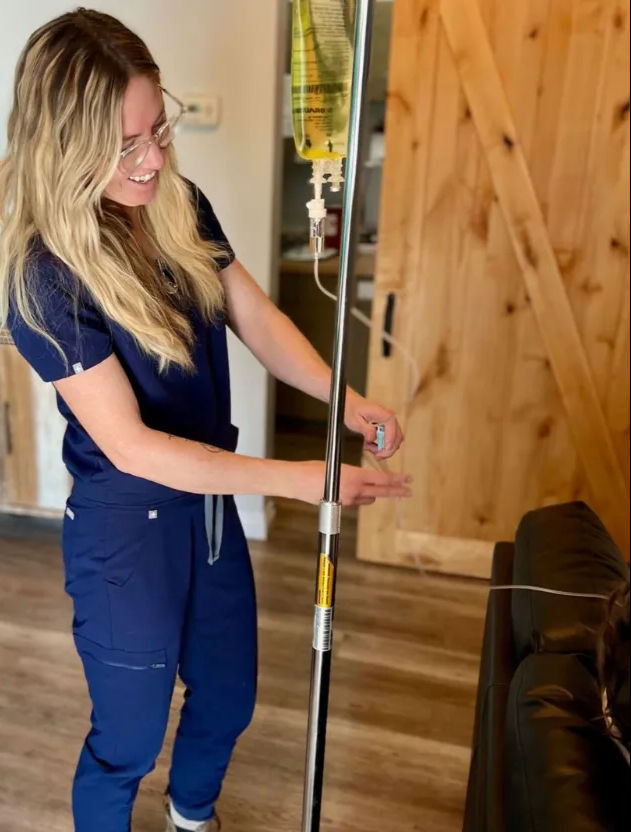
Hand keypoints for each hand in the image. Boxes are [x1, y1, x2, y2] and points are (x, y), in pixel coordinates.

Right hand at [296, 460, 411, 506]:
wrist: (297, 482)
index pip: (381, 479)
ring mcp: (348, 500)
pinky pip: (356, 501)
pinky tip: (351, 491)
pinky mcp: (341, 506)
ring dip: (374, 494)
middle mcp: (354, 490)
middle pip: (381, 492)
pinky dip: (358, 497)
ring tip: (381, 490)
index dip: (396, 480)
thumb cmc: (313, 470)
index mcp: (354, 476)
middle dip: (396, 491)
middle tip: (408, 491)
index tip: (407, 479)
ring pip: (369, 498)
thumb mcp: (337, 466)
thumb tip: (362, 477)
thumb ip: (353, 474)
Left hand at [344, 392, 403, 459]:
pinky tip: (370, 444)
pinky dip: (381, 445)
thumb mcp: (355, 421)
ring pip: (394, 440)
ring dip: (384, 448)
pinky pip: (389, 439)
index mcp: (384, 414)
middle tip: (376, 456)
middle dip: (387, 450)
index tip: (380, 454)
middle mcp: (389, 417)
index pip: (393, 433)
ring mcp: (389, 421)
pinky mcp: (386, 425)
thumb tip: (373, 438)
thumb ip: (366, 430)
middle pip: (397, 438)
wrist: (349, 403)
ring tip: (369, 447)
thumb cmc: (351, 409)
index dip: (388, 446)